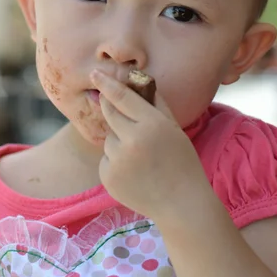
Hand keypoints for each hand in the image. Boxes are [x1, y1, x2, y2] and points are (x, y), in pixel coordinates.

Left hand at [90, 70, 205, 218]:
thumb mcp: (174, 127)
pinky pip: (106, 159)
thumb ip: (155, 102)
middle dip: (111, 108)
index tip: (94, 72)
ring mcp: (117, 161)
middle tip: (122, 115)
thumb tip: (137, 80)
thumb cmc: (182, 161)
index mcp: (151, 124)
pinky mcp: (108, 178)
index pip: (121, 97)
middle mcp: (131, 141)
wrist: (181, 203)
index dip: (106, 83)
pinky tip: (135, 172)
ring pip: (108, 138)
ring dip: (119, 141)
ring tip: (141, 157)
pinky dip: (116, 161)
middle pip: (109, 113)